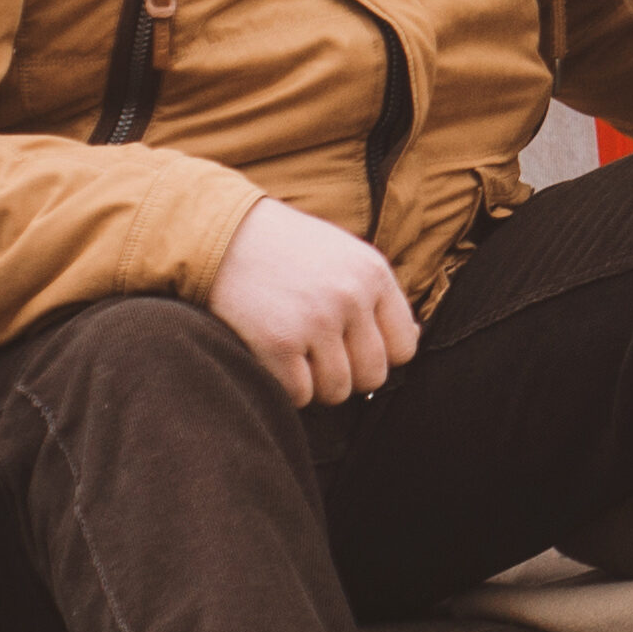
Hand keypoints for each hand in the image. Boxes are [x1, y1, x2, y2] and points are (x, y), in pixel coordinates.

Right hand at [210, 197, 420, 409]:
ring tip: (296, 355)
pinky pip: (300, 395)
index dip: (379, 356)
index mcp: (373, 274)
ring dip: (316, 385)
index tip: (352, 349)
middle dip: (347, 376)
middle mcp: (351, 297)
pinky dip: (287, 388)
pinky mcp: (278, 343)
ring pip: (337, 391)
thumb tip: (409, 343)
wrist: (223, 235)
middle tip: (319, 357)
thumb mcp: (345, 257)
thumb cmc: (287, 251)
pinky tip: (274, 360)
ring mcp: (316, 321)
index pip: (404, 347)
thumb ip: (377, 298)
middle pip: (372, 376)